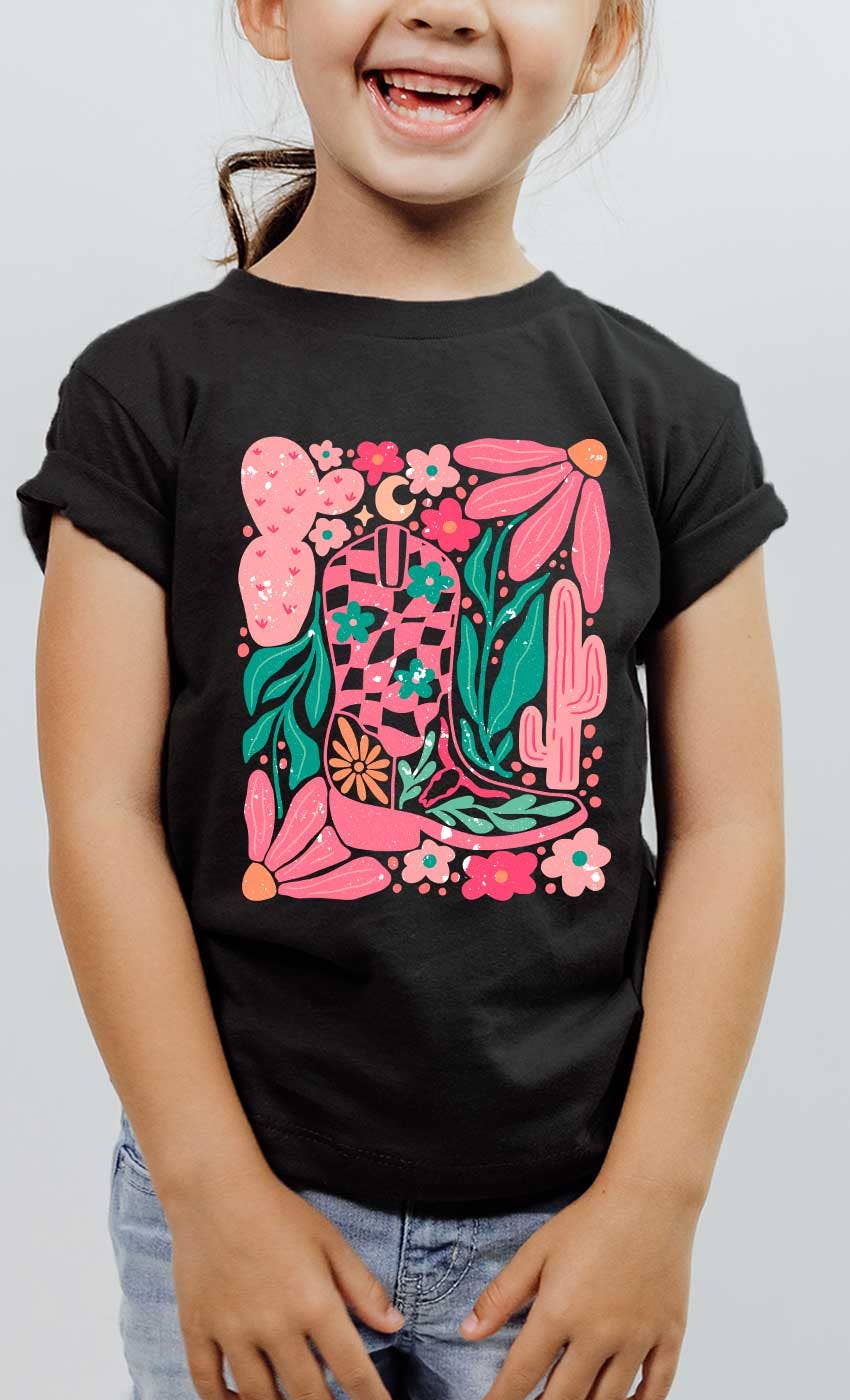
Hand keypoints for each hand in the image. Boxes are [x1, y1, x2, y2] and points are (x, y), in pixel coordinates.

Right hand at [166, 1160, 404, 1398]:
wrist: (215, 1189)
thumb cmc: (278, 1212)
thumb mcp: (330, 1241)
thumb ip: (362, 1287)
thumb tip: (395, 1325)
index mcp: (313, 1302)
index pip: (351, 1370)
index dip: (371, 1399)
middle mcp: (274, 1325)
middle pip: (307, 1395)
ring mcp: (232, 1330)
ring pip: (259, 1398)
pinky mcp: (197, 1328)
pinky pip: (207, 1383)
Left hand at [459, 1173, 696, 1399]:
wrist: (650, 1197)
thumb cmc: (590, 1221)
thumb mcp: (536, 1252)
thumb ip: (501, 1296)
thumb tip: (467, 1333)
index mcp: (560, 1311)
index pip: (522, 1374)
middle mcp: (599, 1334)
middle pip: (566, 1398)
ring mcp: (638, 1338)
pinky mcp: (670, 1334)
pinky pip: (657, 1388)